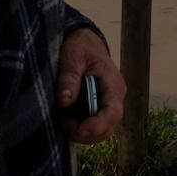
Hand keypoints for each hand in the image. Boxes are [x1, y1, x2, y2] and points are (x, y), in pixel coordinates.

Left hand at [56, 28, 124, 143]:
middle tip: (63, 122)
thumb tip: (64, 102)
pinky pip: (91, 129)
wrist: (84, 43)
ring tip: (63, 117)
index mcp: (112, 84)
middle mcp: (113, 98)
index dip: (98, 125)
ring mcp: (106, 106)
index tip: (79, 130)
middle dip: (85, 133)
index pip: (113, 112)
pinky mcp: (97, 110)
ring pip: (99, 133)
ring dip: (79, 133)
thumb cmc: (80, 47)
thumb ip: (69, 78)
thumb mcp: (72, 56)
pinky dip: (77, 129)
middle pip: (107, 129)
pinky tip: (65, 117)